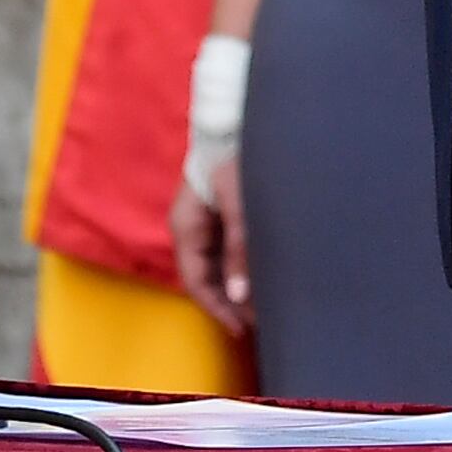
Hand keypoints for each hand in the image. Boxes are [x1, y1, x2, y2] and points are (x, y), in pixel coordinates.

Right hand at [170, 158, 253, 334]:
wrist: (234, 122)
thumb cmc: (234, 157)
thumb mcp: (239, 203)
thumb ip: (239, 248)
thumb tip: (238, 296)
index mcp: (185, 228)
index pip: (196, 281)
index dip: (217, 308)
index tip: (241, 329)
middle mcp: (192, 230)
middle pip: (207, 278)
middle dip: (230, 303)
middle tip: (261, 323)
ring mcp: (206, 224)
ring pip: (218, 267)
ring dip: (237, 287)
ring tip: (265, 307)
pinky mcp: (221, 217)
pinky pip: (227, 252)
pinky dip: (242, 269)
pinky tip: (261, 280)